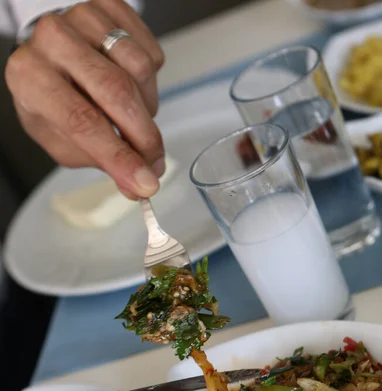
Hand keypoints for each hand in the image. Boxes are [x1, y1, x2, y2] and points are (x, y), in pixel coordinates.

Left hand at [5, 0, 164, 198]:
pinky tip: (135, 89)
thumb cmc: (55, 101)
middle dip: (143, 136)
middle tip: (154, 162)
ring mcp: (82, 17)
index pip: (81, 121)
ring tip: (134, 119)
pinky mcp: (111, 6)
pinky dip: (151, 82)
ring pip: (139, 69)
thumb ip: (99, 162)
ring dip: (148, 108)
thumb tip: (137, 185)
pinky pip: (151, 52)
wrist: (53, 55)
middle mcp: (52, 39)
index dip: (118, 156)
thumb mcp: (63, 140)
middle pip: (115, 90)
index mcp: (29, 77)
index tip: (144, 182)